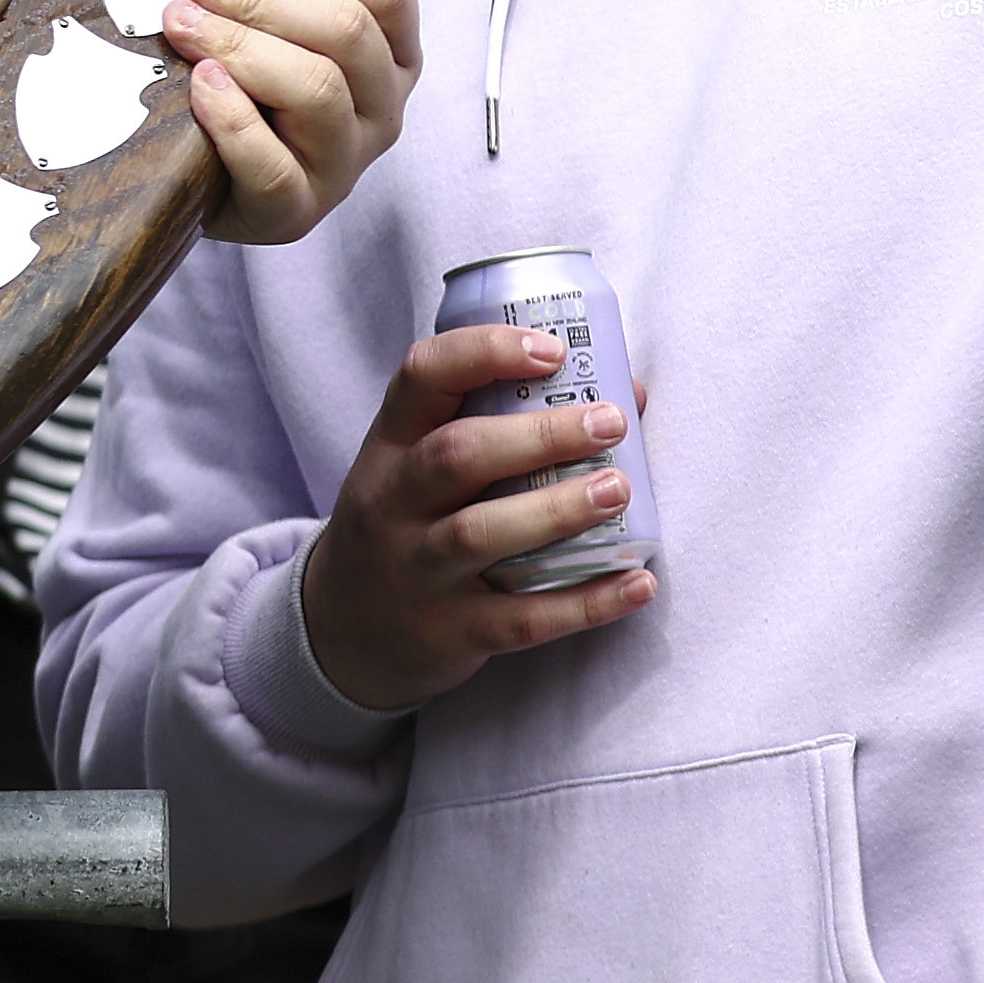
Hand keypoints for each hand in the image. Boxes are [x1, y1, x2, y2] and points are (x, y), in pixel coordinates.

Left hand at [163, 0, 420, 243]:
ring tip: (184, 24)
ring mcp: (343, 163)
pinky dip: (233, 118)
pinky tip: (202, 85)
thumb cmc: (261, 88)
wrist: (217, 179)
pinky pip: (272, 165)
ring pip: (316, 90)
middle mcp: (382, 109)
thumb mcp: (298, 24)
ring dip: (241, 45)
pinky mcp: (294, 210)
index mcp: (393, 55)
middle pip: (347, 32)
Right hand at [294, 326, 653, 709]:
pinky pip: (520, 620)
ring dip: (556, 509)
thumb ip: (501, 431)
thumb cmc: (408, 526)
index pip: (421, 377)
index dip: (484, 353)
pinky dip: (584, 603)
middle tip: (609, 422)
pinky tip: (637, 583)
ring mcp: (417, 570)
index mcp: (389, 447)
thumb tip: (630, 398)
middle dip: (537, 435)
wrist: (346, 627)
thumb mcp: (416, 470)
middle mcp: (393, 503)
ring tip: (618, 489)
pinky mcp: (449, 631)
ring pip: (479, 534)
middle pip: (456, 455)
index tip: (552, 350)